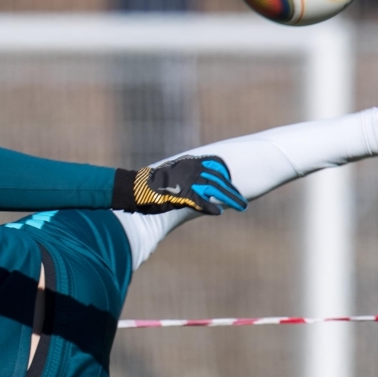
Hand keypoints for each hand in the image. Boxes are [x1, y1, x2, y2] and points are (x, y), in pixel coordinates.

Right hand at [121, 155, 246, 215]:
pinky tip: (219, 212)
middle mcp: (190, 170)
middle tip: (243, 202)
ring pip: (214, 189)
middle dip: (232, 191)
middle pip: (218, 180)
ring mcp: (186, 181)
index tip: (234, 186)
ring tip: (241, 206)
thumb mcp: (171, 179)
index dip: (226, 177)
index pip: (215, 166)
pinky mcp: (180, 194)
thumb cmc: (151, 186)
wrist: (134, 188)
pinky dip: (210, 207)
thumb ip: (185, 180)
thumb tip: (194, 188)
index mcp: (189, 164)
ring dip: (230, 198)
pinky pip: (200, 201)